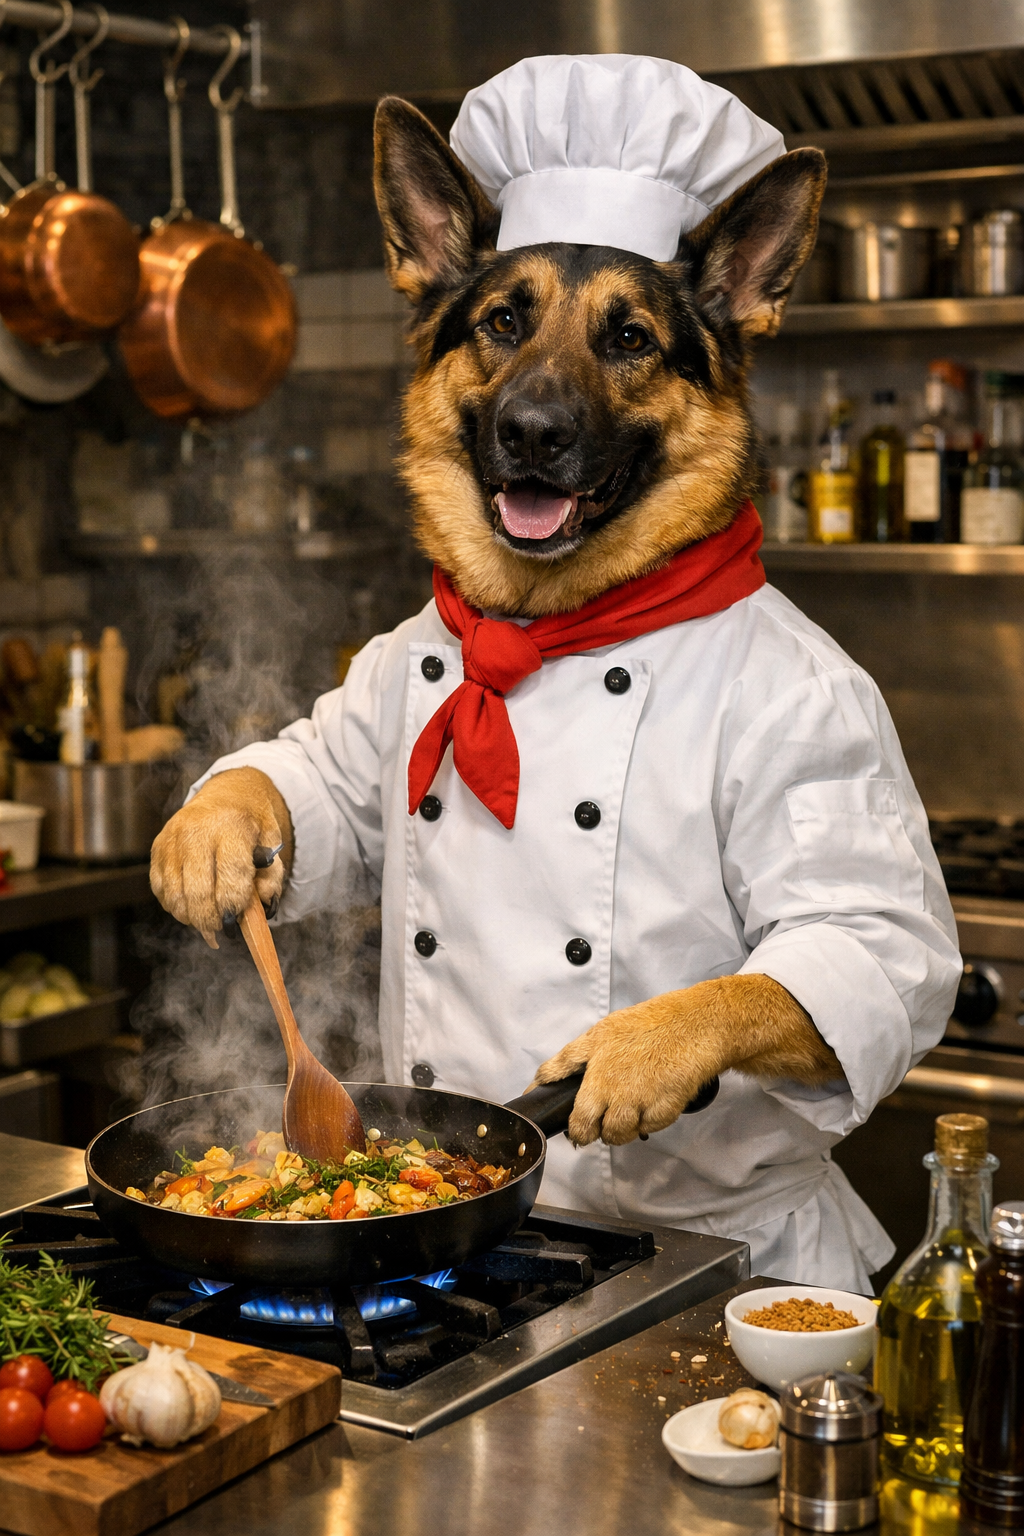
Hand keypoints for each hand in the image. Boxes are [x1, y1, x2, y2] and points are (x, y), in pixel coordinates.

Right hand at [150, 767, 292, 944]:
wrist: (226, 794)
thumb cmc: (252, 825)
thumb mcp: (272, 843)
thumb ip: (272, 875)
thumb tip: (264, 905)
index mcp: (232, 825)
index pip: (231, 875)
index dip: (233, 905)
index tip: (237, 920)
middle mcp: (197, 830)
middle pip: (198, 891)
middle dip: (210, 920)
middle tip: (221, 929)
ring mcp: (172, 839)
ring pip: (175, 895)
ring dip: (191, 918)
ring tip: (207, 923)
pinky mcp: (157, 848)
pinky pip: (160, 889)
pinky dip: (175, 906)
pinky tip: (191, 907)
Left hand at [528, 975, 835, 1146]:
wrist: (700, 1026)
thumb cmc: (655, 1025)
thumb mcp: (604, 1031)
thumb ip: (571, 1058)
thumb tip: (542, 1080)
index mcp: (591, 1056)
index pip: (556, 1086)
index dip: (553, 1110)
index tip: (557, 1122)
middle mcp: (608, 1081)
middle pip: (584, 1128)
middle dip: (589, 1130)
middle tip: (598, 1122)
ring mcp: (635, 1098)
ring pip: (615, 1135)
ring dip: (620, 1129)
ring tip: (631, 1108)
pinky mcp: (660, 1109)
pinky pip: (646, 1129)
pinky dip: (648, 1122)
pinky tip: (654, 1101)